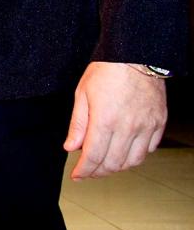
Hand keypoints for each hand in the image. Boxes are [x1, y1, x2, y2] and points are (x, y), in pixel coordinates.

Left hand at [64, 61, 166, 179]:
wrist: (135, 54)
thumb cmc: (106, 71)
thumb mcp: (82, 94)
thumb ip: (77, 124)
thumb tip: (70, 147)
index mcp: (105, 120)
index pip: (93, 156)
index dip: (84, 170)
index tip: (77, 175)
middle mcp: (128, 127)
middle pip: (113, 163)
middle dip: (98, 172)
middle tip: (88, 171)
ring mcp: (146, 126)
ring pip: (133, 161)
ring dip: (118, 167)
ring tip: (105, 164)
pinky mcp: (159, 123)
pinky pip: (149, 149)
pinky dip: (136, 156)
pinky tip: (125, 152)